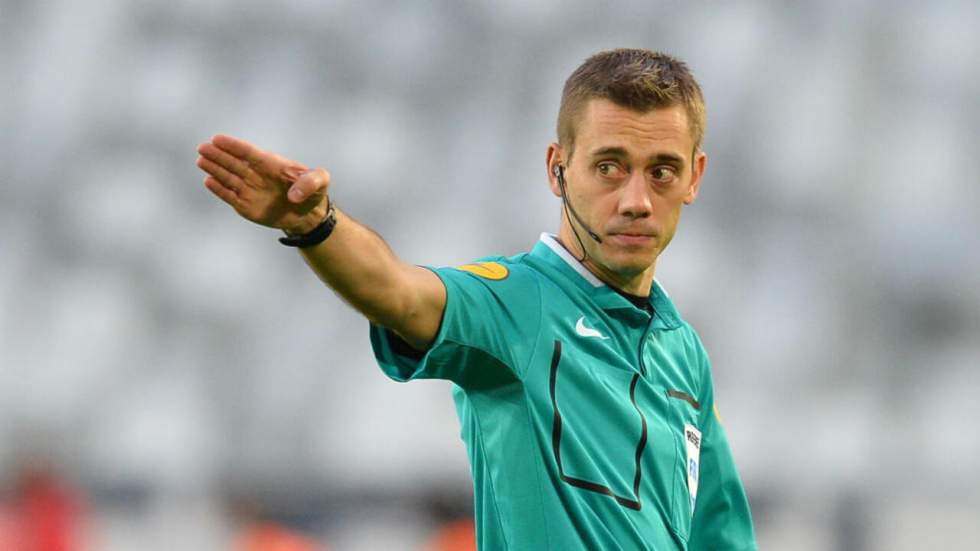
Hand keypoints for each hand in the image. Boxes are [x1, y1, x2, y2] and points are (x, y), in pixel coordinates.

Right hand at [196, 134, 329, 233]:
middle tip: (203, 148)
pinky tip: (208, 181)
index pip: (249, 152)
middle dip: (218, 155)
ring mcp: (250, 189)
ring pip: (228, 177)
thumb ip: (310, 182)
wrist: (308, 214)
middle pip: (234, 162)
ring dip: (214, 169)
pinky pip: (230, 195)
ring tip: (201, 160)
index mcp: (271, 164)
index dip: (234, 145)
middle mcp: (257, 174)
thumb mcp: (320, 182)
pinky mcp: (246, 205)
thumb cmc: (314, 192)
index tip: (217, 139)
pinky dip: (219, 189)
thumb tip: (293, 195)